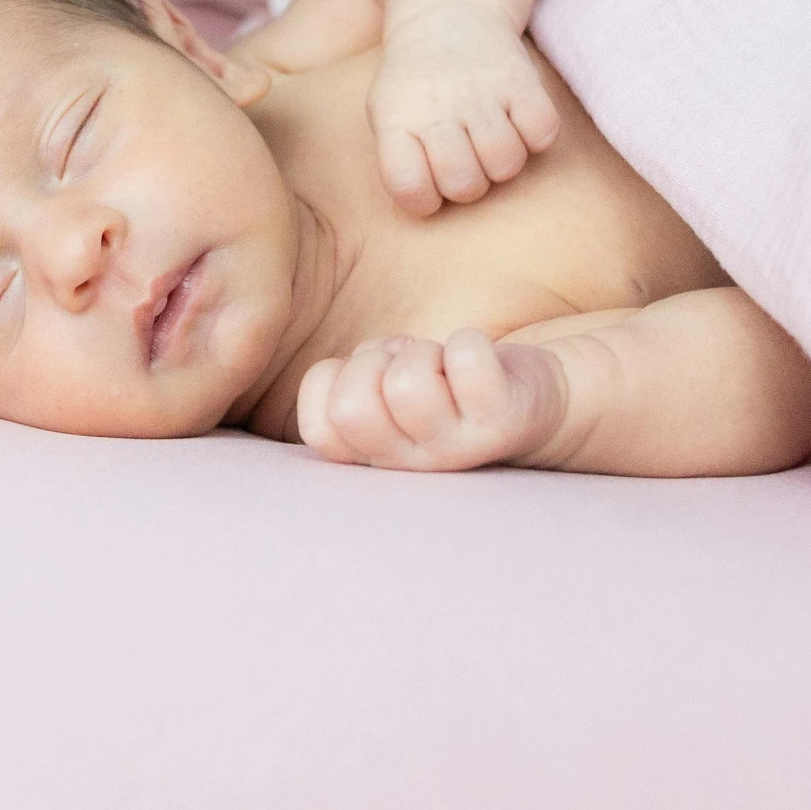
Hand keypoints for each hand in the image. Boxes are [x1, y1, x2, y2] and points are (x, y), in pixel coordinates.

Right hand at [294, 331, 566, 471]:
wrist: (538, 400)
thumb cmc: (446, 385)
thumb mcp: (381, 386)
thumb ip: (339, 381)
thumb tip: (271, 343)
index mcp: (371, 455)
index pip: (317, 426)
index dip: (335, 381)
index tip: (372, 376)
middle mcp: (409, 466)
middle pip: (354, 410)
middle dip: (375, 361)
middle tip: (411, 365)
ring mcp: (456, 452)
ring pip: (408, 385)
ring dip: (423, 352)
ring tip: (444, 366)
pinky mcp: (503, 425)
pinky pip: (465, 361)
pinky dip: (469, 343)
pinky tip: (481, 363)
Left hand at [370, 1, 559, 214]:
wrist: (446, 14)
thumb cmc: (416, 86)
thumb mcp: (387, 115)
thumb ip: (399, 160)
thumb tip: (429, 203)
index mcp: (396, 118)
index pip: (408, 187)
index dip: (422, 198)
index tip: (427, 182)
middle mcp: (437, 104)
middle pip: (464, 184)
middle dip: (468, 185)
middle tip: (464, 160)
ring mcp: (481, 90)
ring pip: (506, 164)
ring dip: (502, 163)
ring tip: (488, 140)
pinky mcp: (521, 79)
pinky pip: (542, 134)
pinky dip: (536, 137)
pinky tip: (517, 121)